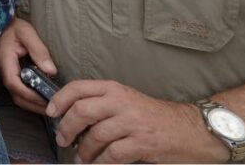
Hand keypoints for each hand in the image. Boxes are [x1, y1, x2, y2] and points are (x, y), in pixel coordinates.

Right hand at [0, 18, 56, 113]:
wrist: (4, 25)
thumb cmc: (14, 28)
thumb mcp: (27, 33)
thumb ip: (38, 50)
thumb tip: (51, 71)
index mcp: (6, 61)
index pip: (14, 83)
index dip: (29, 94)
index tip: (45, 98)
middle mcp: (5, 71)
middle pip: (16, 96)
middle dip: (34, 105)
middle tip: (53, 108)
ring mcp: (8, 75)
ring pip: (18, 97)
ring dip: (33, 105)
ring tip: (51, 106)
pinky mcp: (13, 77)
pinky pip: (20, 92)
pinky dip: (32, 99)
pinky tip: (44, 99)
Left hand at [47, 80, 226, 162]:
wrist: (193, 129)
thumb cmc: (155, 117)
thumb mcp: (128, 101)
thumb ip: (103, 105)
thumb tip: (72, 118)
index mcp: (115, 89)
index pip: (78, 88)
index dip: (59, 100)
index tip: (51, 112)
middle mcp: (121, 102)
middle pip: (81, 111)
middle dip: (66, 128)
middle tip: (63, 140)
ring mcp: (132, 122)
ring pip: (95, 136)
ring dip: (83, 151)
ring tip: (81, 158)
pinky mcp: (142, 143)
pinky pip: (111, 155)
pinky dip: (100, 163)